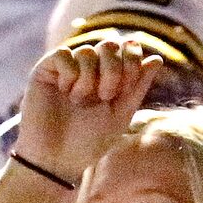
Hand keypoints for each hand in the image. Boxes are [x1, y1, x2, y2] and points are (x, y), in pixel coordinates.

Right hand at [13, 41, 163, 186]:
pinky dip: (69, 73)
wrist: (55, 160)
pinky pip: (63, 54)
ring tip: (79, 101)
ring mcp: (67, 68)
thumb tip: (158, 59)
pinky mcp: (45, 70)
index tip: (123, 90)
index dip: (132, 62)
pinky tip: (64, 92)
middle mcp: (89, 69)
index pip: (128, 49)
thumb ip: (138, 87)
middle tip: (104, 96)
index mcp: (109, 77)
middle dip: (113, 69)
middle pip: (110, 43)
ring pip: (87, 49)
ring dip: (89, 77)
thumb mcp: (121, 115)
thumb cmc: (88, 142)